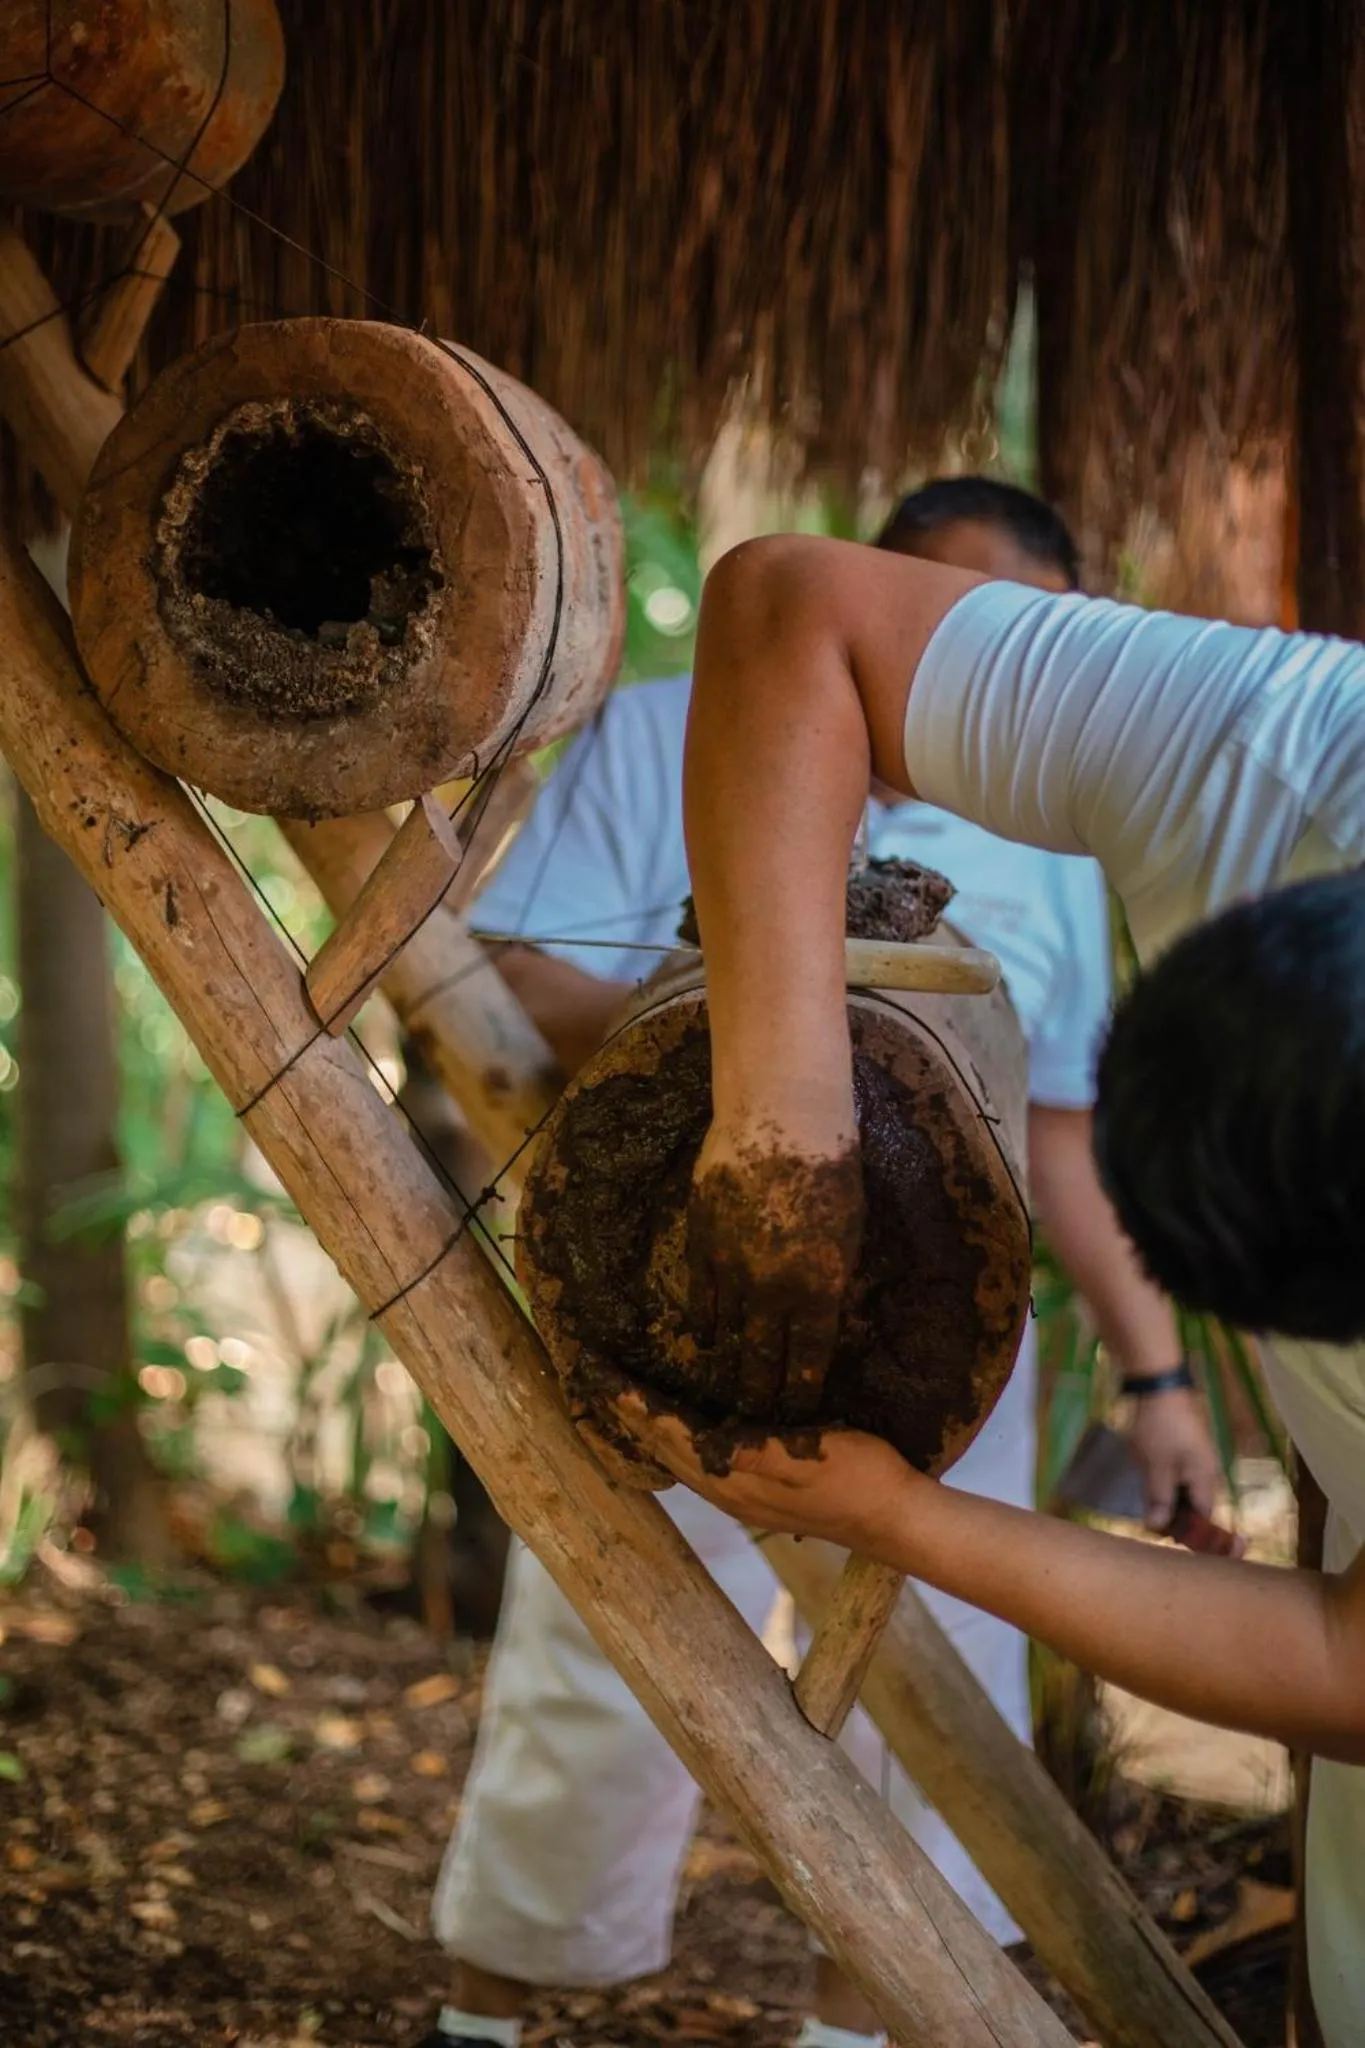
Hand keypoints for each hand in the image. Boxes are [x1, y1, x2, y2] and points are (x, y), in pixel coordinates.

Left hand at [608, 1389, 915, 1548]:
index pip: (670, 1437)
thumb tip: (710, 1445)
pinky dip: (673, 1441)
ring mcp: (739, 1496)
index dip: (636, 1408)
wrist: (894, 1519)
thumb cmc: (861, 1478)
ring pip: (676, 1459)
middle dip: (627, 1417)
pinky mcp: (755, 1492)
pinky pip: (697, 1463)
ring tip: (618, 1401)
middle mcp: (726, 1491)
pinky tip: (674, 1429)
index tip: (602, 1377)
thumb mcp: (813, 1457)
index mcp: (734, 1480)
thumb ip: (760, 1455)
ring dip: (646, 1430)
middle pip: (662, 1450)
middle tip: (592, 1380)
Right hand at [687, 1116, 863, 1424]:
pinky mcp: (703, 1244)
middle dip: (762, 1395)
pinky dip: (702, 1323)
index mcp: (820, 1289)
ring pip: (729, 1334)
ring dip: (730, 1363)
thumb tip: (820, 1313)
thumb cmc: (832, 1167)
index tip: (797, 1413)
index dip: (801, 1391)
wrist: (783, 1117)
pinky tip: (703, 1338)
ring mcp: (734, 1270)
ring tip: (729, 1390)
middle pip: (763, 1359)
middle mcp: (775, 1291)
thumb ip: (830, 1277)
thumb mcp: (847, 1232)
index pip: (809, 1360)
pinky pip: (700, 1298)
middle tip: (758, 1418)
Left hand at [1127, 1387, 1221, 1529]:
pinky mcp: (1186, 1451)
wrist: (1158, 1386)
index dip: (1189, 1534)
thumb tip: (1158, 1527)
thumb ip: (1159, 1498)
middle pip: (1195, 1507)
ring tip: (1148, 1502)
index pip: (1204, 1519)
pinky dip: (1166, 1485)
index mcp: (1205, 1479)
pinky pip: (1180, 1478)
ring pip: (1185, 1493)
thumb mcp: (1156, 1467)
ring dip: (1168, 1500)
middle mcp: (1207, 1473)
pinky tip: (1149, 1482)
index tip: (1167, 1538)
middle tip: (1150, 1521)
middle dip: (1176, 1517)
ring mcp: (1198, 1461)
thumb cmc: (1158, 1428)